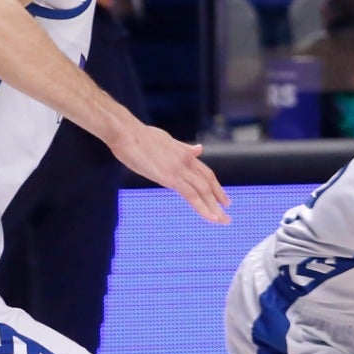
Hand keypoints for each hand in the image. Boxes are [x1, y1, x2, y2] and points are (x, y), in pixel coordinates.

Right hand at [111, 125, 229, 224]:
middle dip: (219, 198)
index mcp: (185, 153)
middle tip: (227, 213)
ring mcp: (179, 169)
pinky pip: (191, 196)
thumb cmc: (139, 136)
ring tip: (223, 220)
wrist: (126, 132)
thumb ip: (184, 148)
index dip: (215, 186)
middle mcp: (186, 161)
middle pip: (208, 182)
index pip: (205, 172)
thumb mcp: (167, 140)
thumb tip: (199, 149)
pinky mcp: (170, 177)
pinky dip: (203, 208)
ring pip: (203, 191)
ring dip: (215, 207)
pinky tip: (211, 218)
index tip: (222, 197)